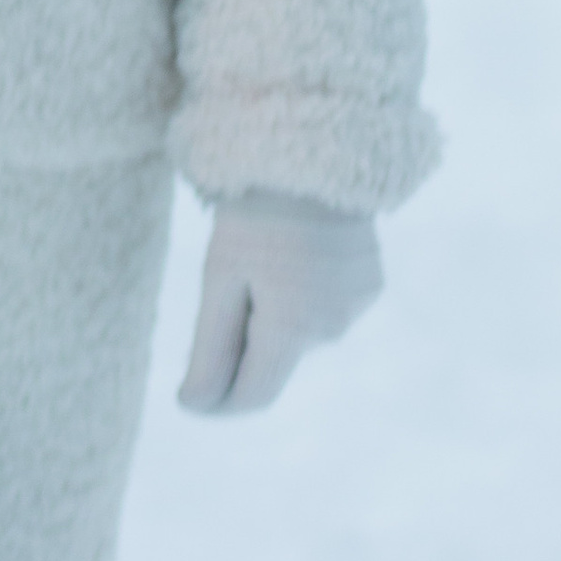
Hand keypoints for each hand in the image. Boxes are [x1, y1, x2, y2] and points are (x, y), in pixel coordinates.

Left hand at [180, 191, 381, 416]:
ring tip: (267, 255)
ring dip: (276, 314)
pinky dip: (303, 295)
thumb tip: (195, 407)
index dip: (218, 400)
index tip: (190, 391)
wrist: (315, 153)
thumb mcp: (220, 278)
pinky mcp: (370, 286)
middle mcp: (333, 329)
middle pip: (275, 360)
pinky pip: (325, 309)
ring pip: (300, 334)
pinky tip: (297, 251)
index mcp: (293, 329)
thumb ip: (210, 350)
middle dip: (246, 339)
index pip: (254, 395)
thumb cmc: (254, 214)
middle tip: (231, 278)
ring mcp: (357, 308)